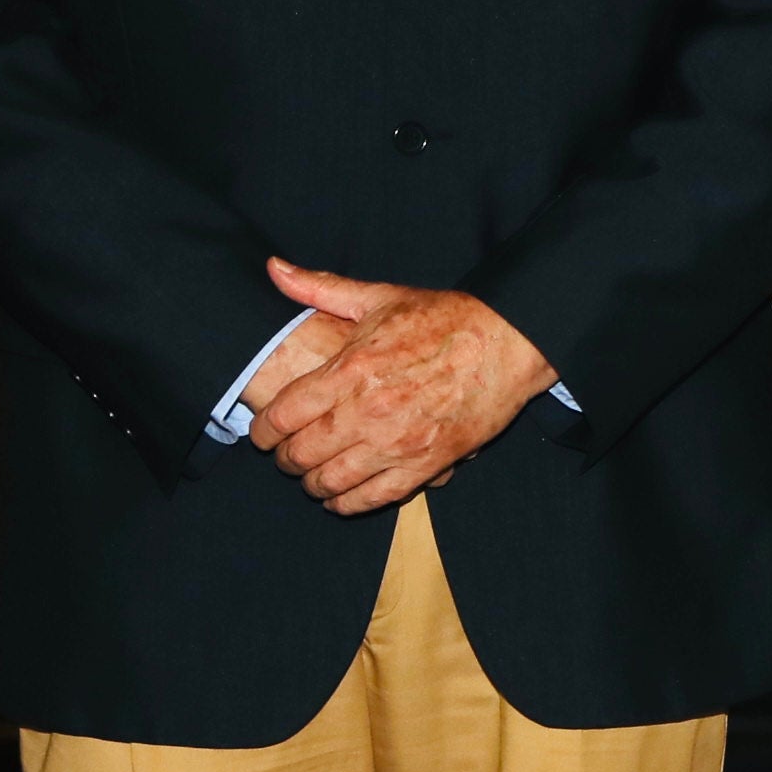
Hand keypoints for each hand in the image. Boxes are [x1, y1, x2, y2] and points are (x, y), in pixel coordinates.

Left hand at [247, 259, 554, 513]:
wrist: (509, 342)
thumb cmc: (445, 318)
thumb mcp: (380, 297)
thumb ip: (320, 288)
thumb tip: (273, 268)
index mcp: (350, 370)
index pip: (282, 416)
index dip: (262, 431)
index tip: (262, 433)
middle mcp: (367, 411)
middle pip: (300, 454)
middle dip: (284, 459)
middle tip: (286, 454)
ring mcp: (397, 443)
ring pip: (330, 482)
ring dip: (313, 483)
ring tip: (312, 475)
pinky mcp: (427, 464)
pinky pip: (373, 498)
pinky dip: (347, 503)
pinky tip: (340, 496)